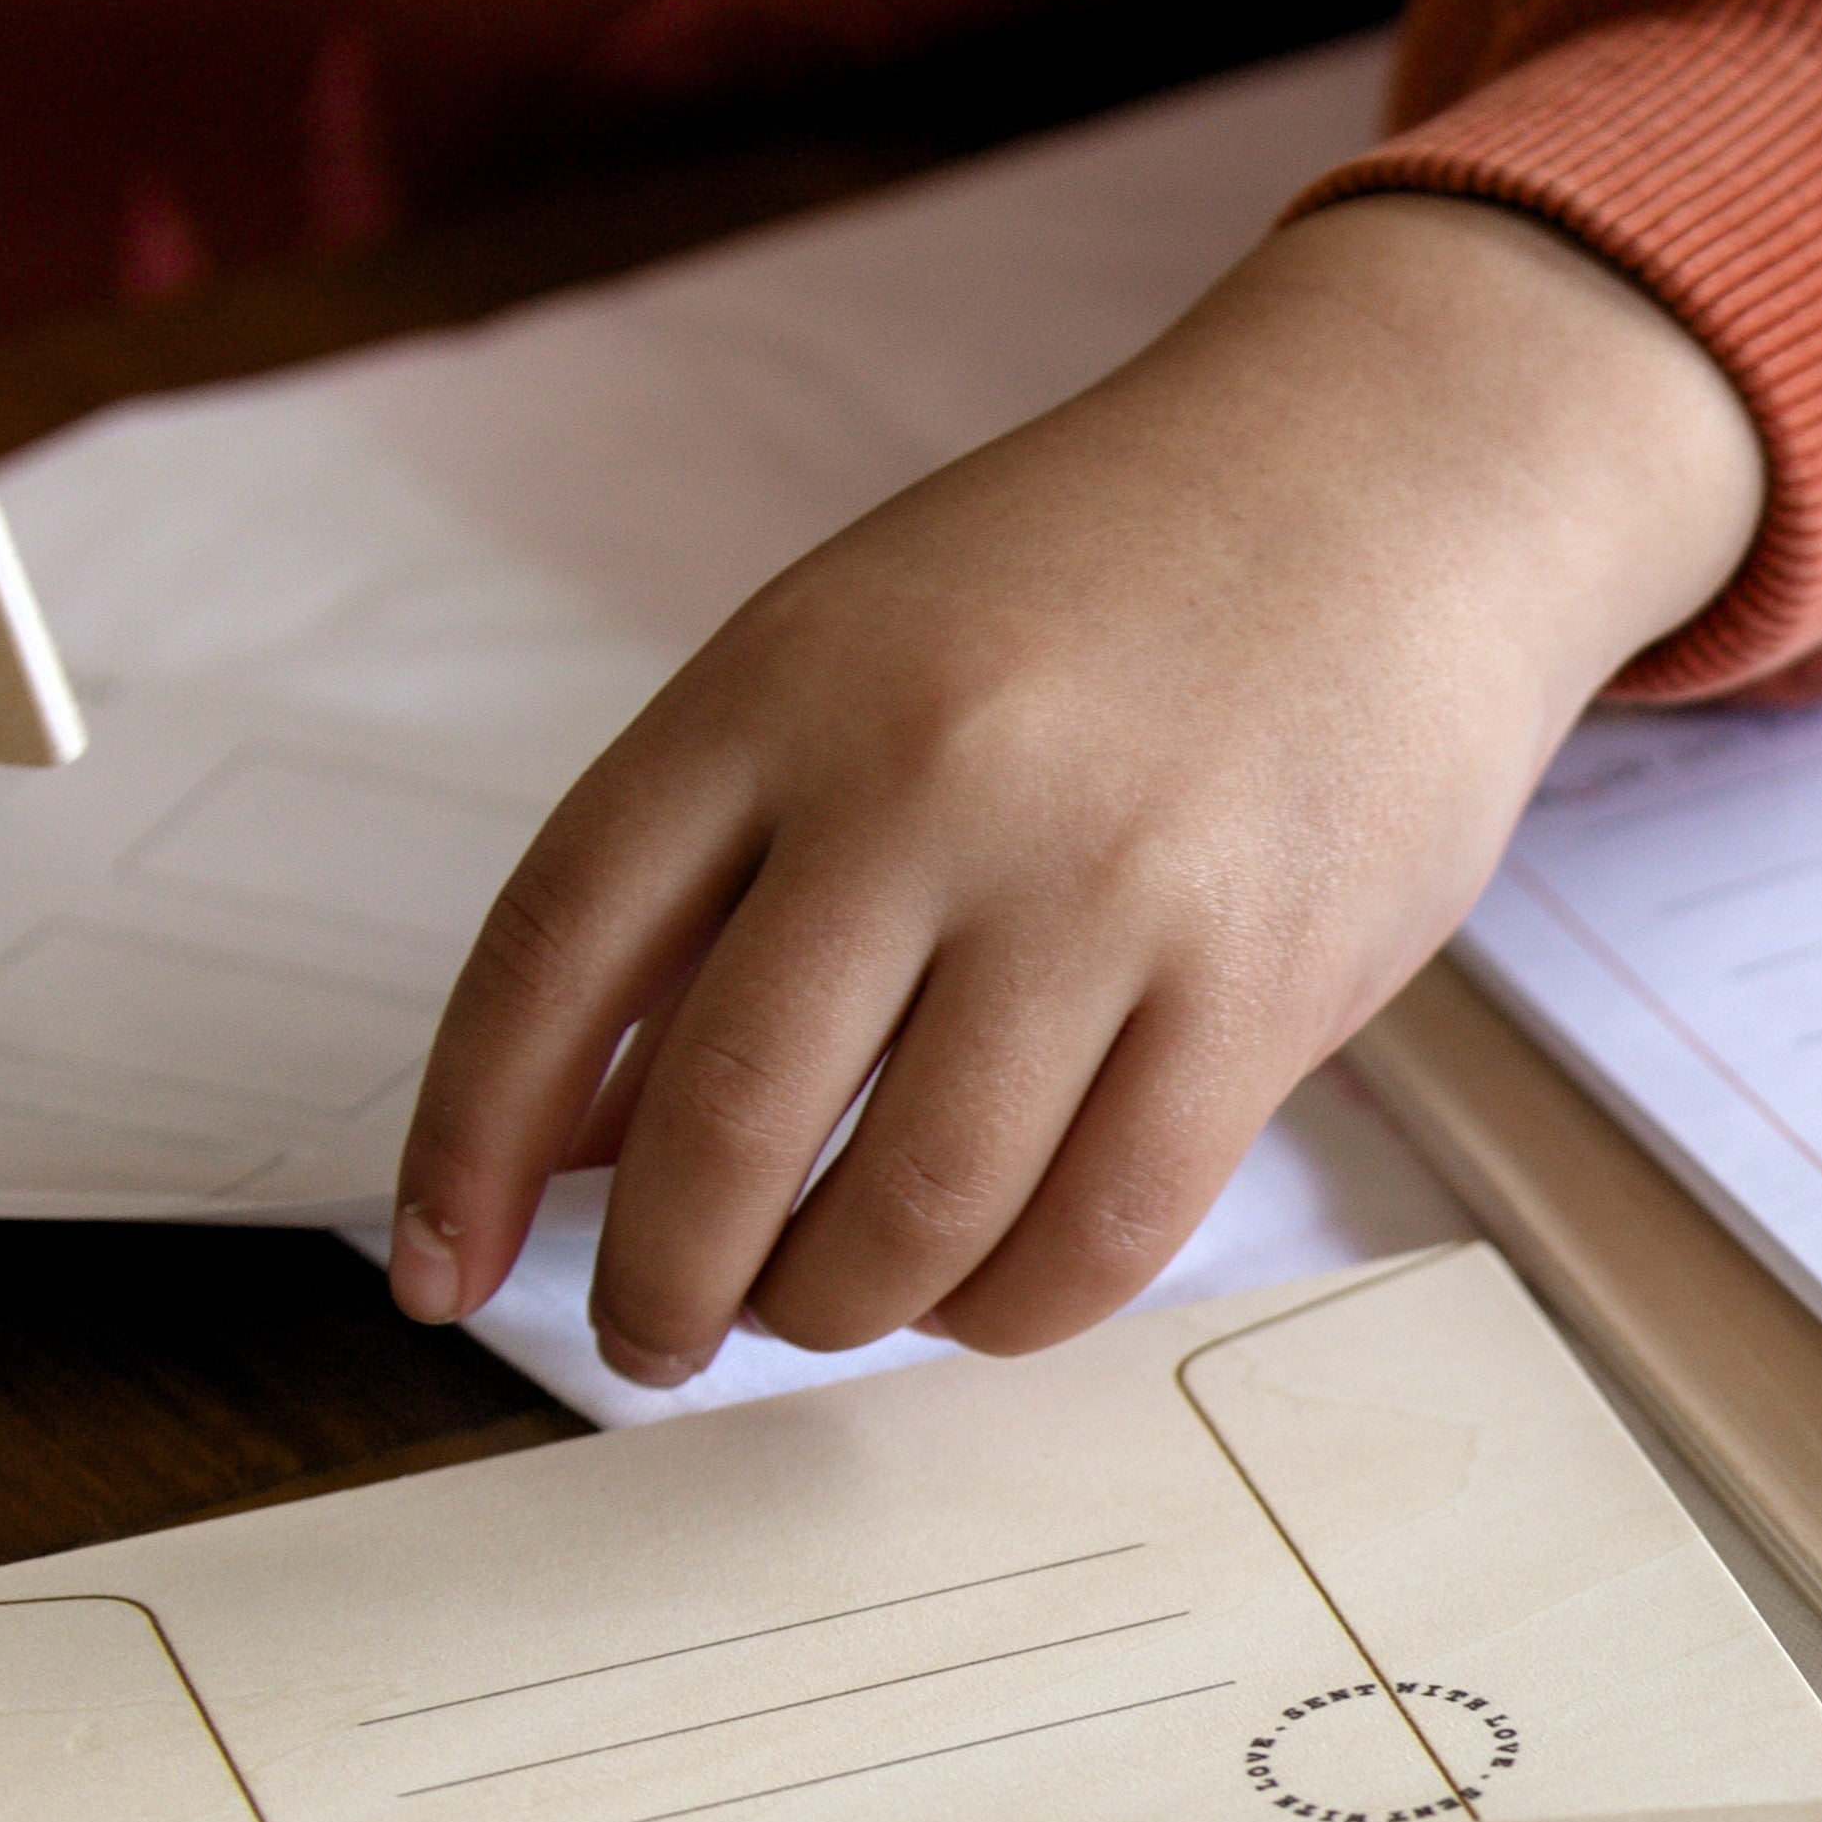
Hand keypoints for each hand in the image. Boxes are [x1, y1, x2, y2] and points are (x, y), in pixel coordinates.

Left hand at [384, 193, 1764, 1382]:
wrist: (1386, 484)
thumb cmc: (1099, 590)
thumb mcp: (850, 656)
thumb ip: (710, 879)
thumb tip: (561, 1140)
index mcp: (782, 683)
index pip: (557, 950)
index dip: (466, 1143)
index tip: (434, 1270)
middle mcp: (929, 780)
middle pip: (725, 1121)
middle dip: (661, 1284)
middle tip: (650, 1337)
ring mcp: (1105, 887)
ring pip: (915, 1209)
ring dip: (838, 1307)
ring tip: (825, 1305)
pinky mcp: (1259, 987)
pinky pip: (1099, 1232)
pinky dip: (1008, 1307)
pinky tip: (977, 1290)